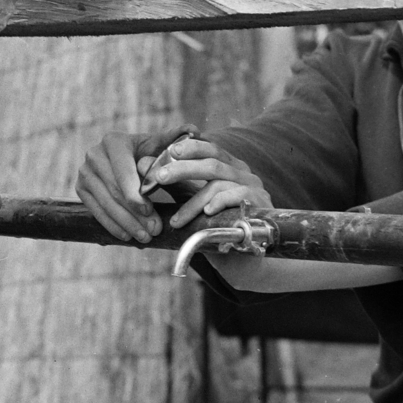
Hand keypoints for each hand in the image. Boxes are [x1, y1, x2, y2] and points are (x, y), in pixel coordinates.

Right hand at [76, 124, 196, 242]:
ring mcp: (84, 173)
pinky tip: (127, 236)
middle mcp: (94, 154)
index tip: (150, 210)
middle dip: (134, 214)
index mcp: (113, 141)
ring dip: (126, 224)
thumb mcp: (162, 145)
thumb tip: (193, 131)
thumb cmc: (150, 153)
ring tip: (145, 237)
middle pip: (114, 191)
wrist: (130, 160)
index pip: (122, 171)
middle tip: (153, 231)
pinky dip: (112, 226)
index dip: (135, 193)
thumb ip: (176, 139)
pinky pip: (96, 212)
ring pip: (106, 204)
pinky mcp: (81, 189)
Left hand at [139, 137, 273, 231]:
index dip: (191, 147)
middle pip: (212, 162)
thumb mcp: (194, 200)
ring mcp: (253, 187)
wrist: (246, 256)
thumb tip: (143, 164)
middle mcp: (243, 172)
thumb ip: (173, 182)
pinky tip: (206, 213)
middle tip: (159, 176)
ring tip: (176, 220)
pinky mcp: (259, 204)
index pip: (210, 148)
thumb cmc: (218, 224)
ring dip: (193, 202)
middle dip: (183, 169)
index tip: (170, 150)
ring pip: (218, 183)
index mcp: (229, 166)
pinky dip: (218, 204)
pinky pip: (236, 198)